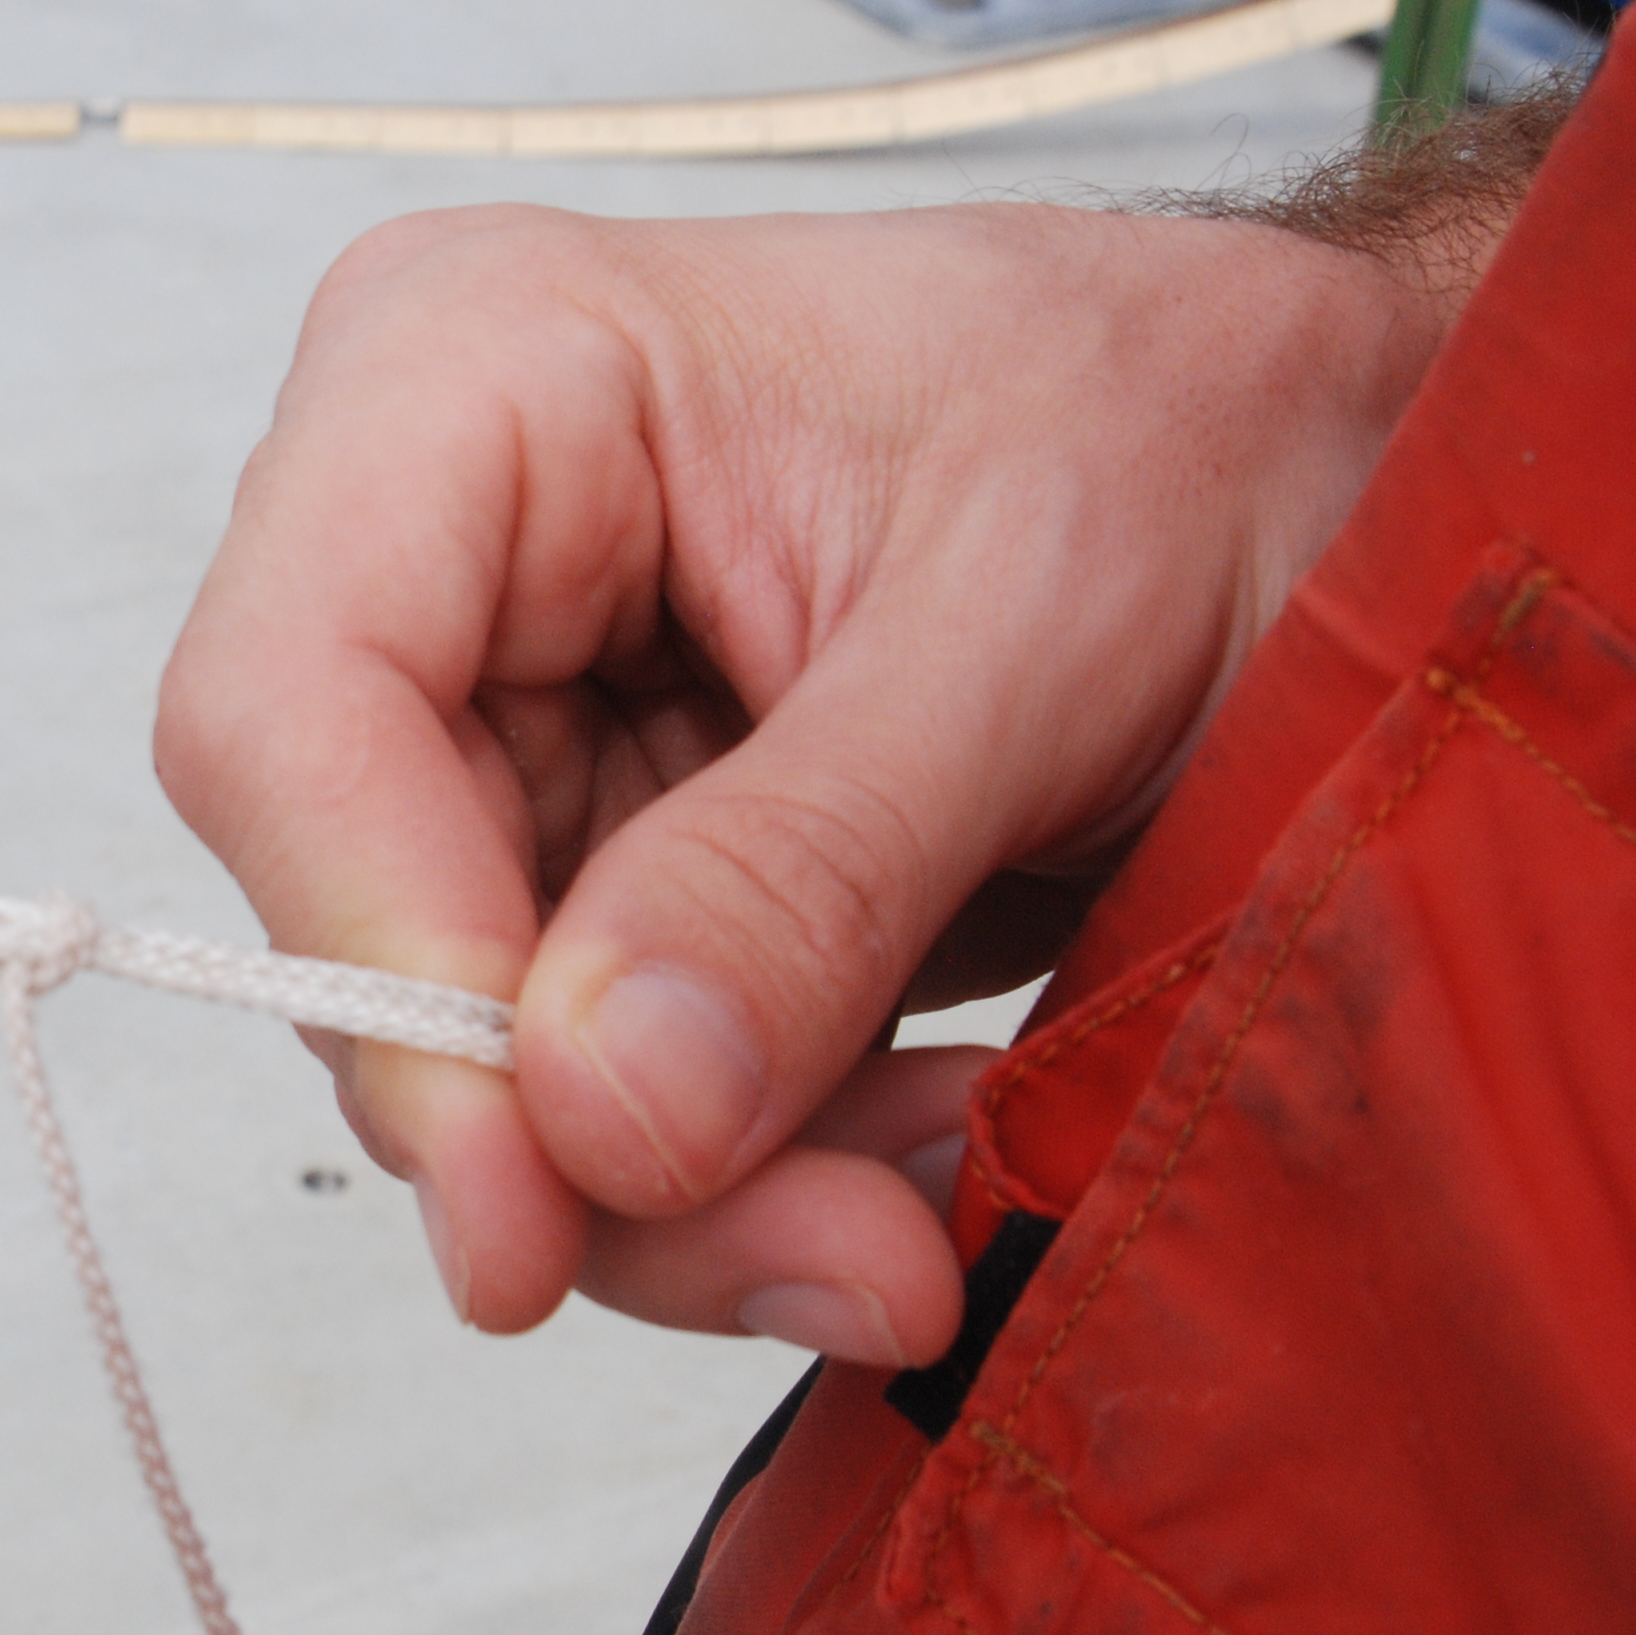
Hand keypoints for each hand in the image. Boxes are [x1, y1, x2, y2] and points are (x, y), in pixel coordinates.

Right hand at [156, 203, 1446, 1359]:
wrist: (1345, 465)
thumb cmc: (1200, 421)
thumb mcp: (1038, 626)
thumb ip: (806, 869)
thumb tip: (600, 1111)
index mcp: (470, 375)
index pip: (289, 713)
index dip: (385, 974)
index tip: (540, 1200)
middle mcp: (433, 553)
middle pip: (371, 925)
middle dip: (598, 1136)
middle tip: (851, 1259)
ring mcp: (503, 726)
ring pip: (477, 1056)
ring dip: (709, 1184)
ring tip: (941, 1199)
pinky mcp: (595, 868)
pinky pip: (597, 1092)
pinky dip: (760, 1170)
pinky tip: (923, 1148)